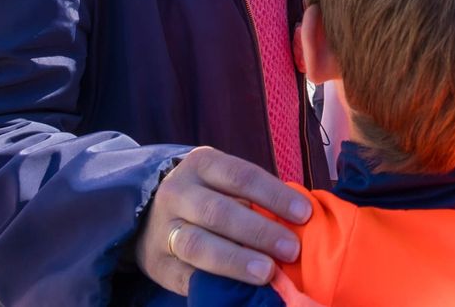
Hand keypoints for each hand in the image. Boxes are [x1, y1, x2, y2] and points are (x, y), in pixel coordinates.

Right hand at [136, 147, 311, 294]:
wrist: (149, 216)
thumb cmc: (208, 196)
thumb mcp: (225, 181)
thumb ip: (255, 196)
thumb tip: (300, 219)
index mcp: (201, 164)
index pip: (241, 176)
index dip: (274, 195)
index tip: (305, 214)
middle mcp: (178, 193)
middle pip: (219, 212)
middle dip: (259, 231)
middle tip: (291, 249)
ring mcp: (163, 230)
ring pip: (198, 245)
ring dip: (236, 260)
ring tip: (267, 272)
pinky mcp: (157, 264)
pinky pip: (185, 276)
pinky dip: (213, 284)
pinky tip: (238, 291)